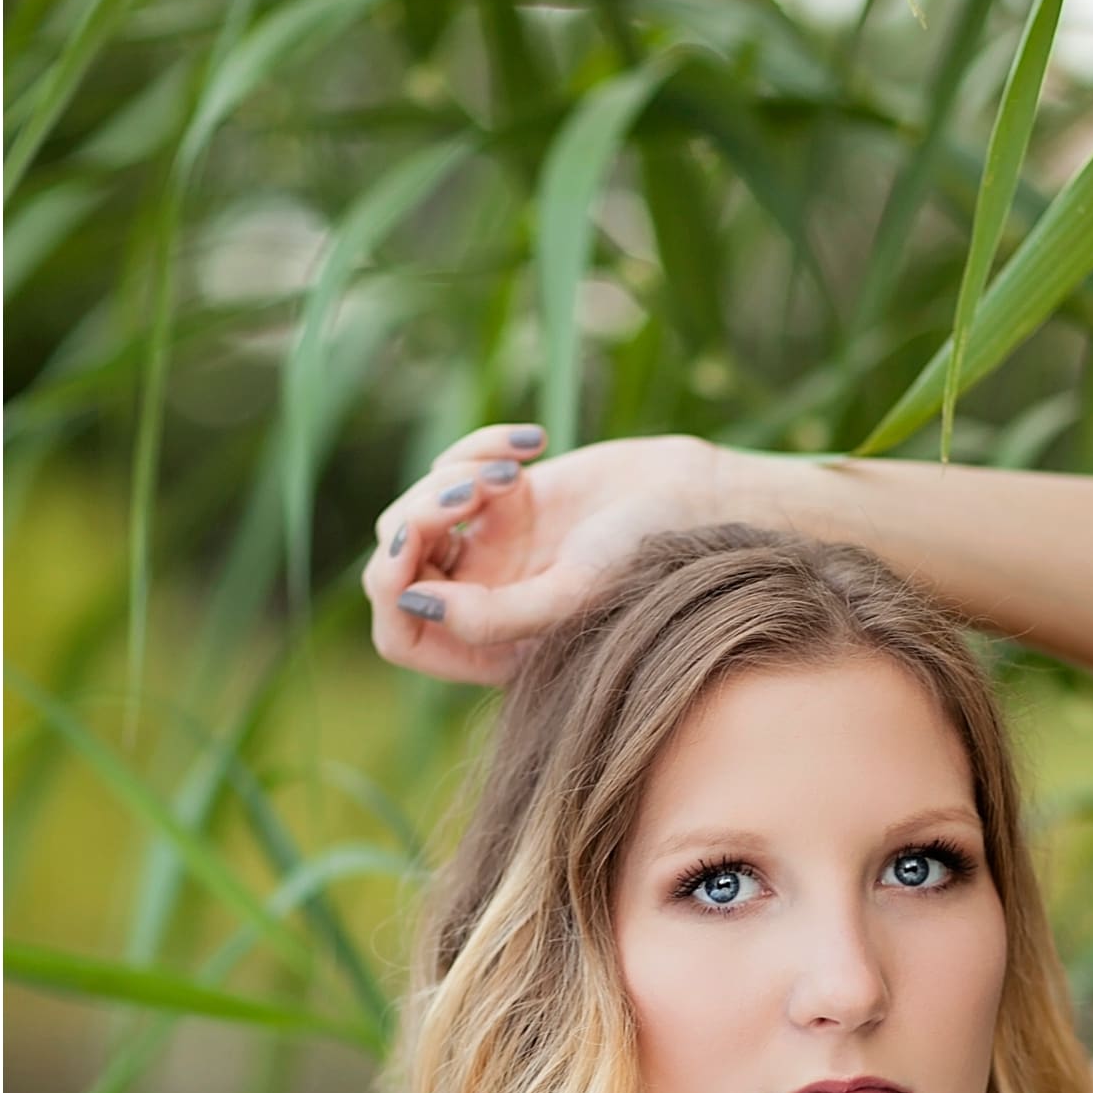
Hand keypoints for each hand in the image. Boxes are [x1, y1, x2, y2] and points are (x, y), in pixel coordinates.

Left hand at [361, 428, 719, 685]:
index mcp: (497, 648)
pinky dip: (482, 446)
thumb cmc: (653, 557)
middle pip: (397, 565)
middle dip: (420, 520)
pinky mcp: (500, 501)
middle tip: (472, 495)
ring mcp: (489, 551)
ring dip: (452, 480)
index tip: (418, 554)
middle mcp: (484, 603)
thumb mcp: (576, 592)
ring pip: (415, 512)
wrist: (699, 498)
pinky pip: (451, 468)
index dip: (393, 593)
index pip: (403, 637)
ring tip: (514, 473)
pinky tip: (535, 445)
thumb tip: (416, 598)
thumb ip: (495, 616)